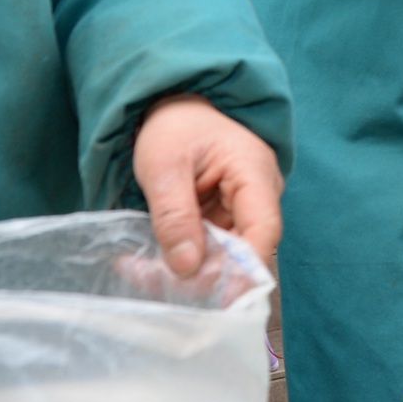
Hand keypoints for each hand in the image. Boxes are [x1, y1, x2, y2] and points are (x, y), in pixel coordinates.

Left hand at [135, 94, 284, 273]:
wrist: (174, 104)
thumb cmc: (174, 125)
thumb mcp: (164, 166)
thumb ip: (174, 215)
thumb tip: (187, 269)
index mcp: (254, 173)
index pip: (263, 230)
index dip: (245, 267)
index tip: (218, 298)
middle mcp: (257, 196)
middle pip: (244, 250)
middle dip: (204, 273)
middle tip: (155, 282)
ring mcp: (240, 211)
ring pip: (223, 256)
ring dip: (186, 271)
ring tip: (139, 272)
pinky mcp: (222, 221)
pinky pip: (207, 250)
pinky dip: (179, 260)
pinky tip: (144, 265)